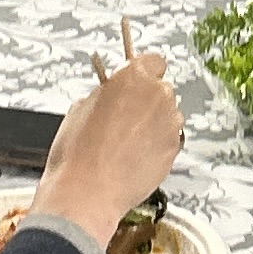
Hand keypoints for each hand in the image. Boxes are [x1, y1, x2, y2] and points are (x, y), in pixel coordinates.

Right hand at [28, 53, 182, 245]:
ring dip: (153, 123)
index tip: (135, 82)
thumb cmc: (77, 152)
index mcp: (134, 77)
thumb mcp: (80, 107)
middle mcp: (159, 97)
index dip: (142, 72)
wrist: (87, 192)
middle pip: (161, 89)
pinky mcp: (175, 150)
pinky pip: (168, 139)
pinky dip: (156, 145)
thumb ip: (106, 93)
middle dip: (146, 100)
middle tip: (123, 117)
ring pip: (167, 115)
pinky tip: (134, 157)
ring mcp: (170, 125)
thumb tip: (113, 93)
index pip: (153, 60)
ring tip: (126, 142)